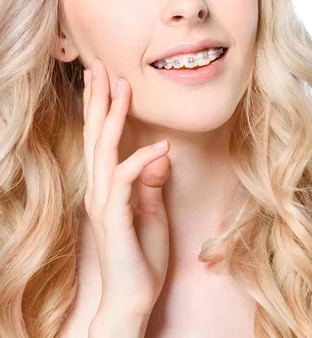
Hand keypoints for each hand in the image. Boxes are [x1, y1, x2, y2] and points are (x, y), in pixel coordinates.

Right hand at [82, 58, 170, 319]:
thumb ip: (150, 184)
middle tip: (99, 65)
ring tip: (122, 87)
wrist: (131, 301)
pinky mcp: (113, 218)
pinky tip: (160, 146)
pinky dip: (142, 161)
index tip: (108, 79)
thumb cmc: (140, 259)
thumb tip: (159, 152)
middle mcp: (99, 189)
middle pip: (96, 135)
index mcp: (106, 187)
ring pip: (105, 149)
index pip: (101, 138)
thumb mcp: (151, 213)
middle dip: (98, 98)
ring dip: (113, 117)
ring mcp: (103, 203)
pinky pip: (125, 180)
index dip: (103, 107)